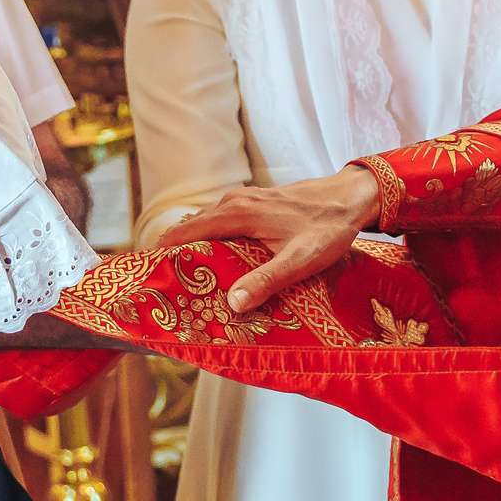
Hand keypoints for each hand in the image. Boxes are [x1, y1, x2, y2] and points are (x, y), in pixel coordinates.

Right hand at [157, 167, 381, 312]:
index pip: (185, 232)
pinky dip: (214, 240)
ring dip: (196, 248)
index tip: (146, 277)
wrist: (353, 196)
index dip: (163, 253)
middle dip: (176, 256)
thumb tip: (233, 303)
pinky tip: (220, 262)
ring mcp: (247, 200)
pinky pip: (224, 222)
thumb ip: (266, 280)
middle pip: (192, 229)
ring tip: (187, 280)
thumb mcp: (300, 260)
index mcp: (238, 213)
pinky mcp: (258, 204)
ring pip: (208, 225)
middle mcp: (236, 202)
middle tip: (165, 289)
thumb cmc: (329, 227)